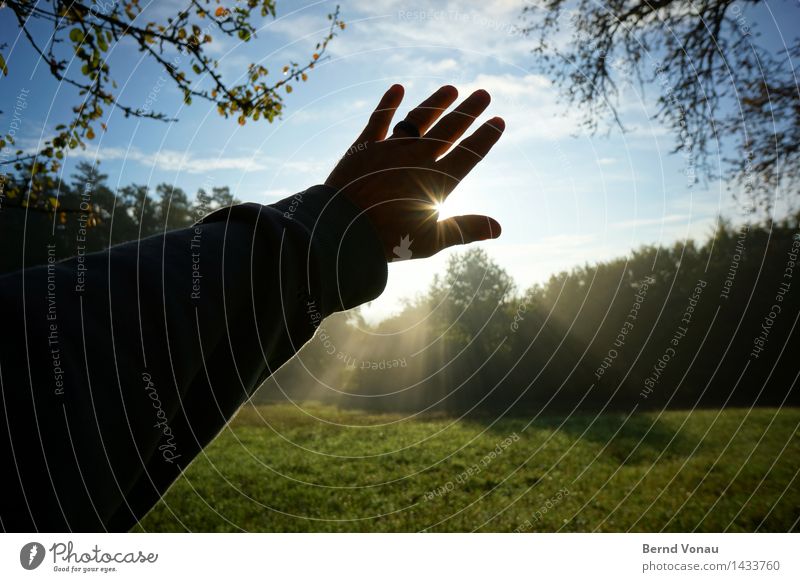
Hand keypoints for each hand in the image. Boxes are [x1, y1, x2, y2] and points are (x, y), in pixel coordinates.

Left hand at [325, 84, 503, 260]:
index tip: (499, 121)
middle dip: (469, 111)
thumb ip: (465, 229)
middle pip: (449, 129)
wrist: (342, 229)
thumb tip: (499, 228)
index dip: (485, 138)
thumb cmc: (389, 241)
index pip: (468, 154)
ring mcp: (391, 148)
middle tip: (484, 94)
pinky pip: (379, 119)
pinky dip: (388, 103)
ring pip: (419, 119)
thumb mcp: (431, 241)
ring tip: (451, 89)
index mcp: (436, 181)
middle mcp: (417, 158)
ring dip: (436, 102)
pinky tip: (397, 89)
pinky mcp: (365, 146)